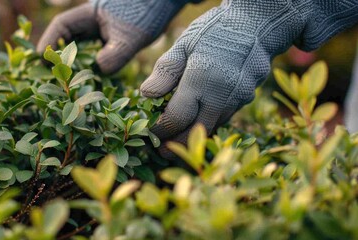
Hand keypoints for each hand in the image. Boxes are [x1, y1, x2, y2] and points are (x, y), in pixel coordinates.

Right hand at [37, 0, 191, 73]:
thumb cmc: (146, 15)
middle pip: (67, 38)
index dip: (49, 41)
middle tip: (49, 75)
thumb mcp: (130, 37)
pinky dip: (90, 64)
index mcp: (89, 14)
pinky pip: (95, 52)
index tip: (40, 57)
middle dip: (57, 55)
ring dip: (73, 62)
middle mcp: (92, 22)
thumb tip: (99, 70)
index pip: (62, 26)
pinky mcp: (112, 39)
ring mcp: (102, 30)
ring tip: (65, 81)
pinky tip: (89, 78)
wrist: (163, 6)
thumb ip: (114, 54)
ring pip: (80, 47)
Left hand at [140, 1, 307, 158]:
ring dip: (193, 135)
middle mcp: (222, 94)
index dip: (162, 130)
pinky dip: (207, 122)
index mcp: (201, 78)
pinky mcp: (247, 99)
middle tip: (162, 152)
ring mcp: (238, 98)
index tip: (152, 135)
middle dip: (177, 144)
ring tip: (176, 138)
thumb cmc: (215, 30)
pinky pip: (223, 118)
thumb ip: (165, 71)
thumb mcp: (184, 43)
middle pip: (196, 131)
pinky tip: (196, 121)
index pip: (177, 117)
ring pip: (211, 127)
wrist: (256, 24)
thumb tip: (146, 95)